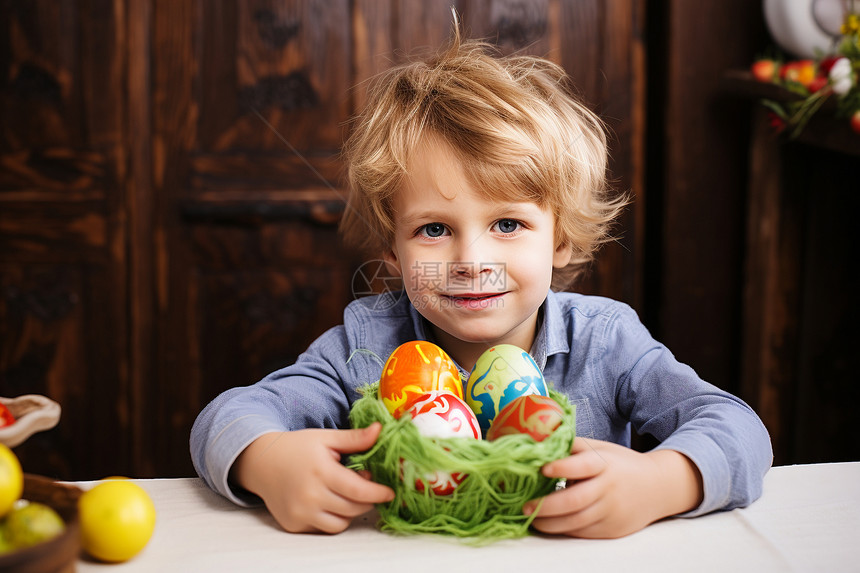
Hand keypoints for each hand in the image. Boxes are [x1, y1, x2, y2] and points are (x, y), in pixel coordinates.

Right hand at [231, 423, 394, 533]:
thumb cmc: (297, 448)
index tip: (390, 492)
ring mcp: (300, 512)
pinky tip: (329, 502)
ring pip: (341, 523)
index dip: (378, 493)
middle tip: (365, 484)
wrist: (261, 463)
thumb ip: (354, 439)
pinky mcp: (294, 524)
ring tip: (345, 494)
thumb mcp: (326, 438)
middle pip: (353, 508)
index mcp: (321, 471)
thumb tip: (380, 430)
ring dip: (350, 512)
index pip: (358, 490)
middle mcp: (309, 495)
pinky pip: (323, 528)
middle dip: (366, 499)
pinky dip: (332, 518)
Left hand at [523, 437, 702, 538]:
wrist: (658, 487)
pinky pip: (583, 532)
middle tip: (525, 506)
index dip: (561, 467)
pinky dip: (564, 530)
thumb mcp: (601, 449)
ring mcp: (611, 511)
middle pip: (575, 500)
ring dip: (550, 523)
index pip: (582, 466)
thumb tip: (539, 443)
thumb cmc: (620, 464)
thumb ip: (573, 447)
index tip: (542, 469)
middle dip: (546, 506)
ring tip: (531, 518)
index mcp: (605, 464)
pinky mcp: (612, 529)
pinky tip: (550, 524)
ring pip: (576, 521)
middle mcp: (608, 488)